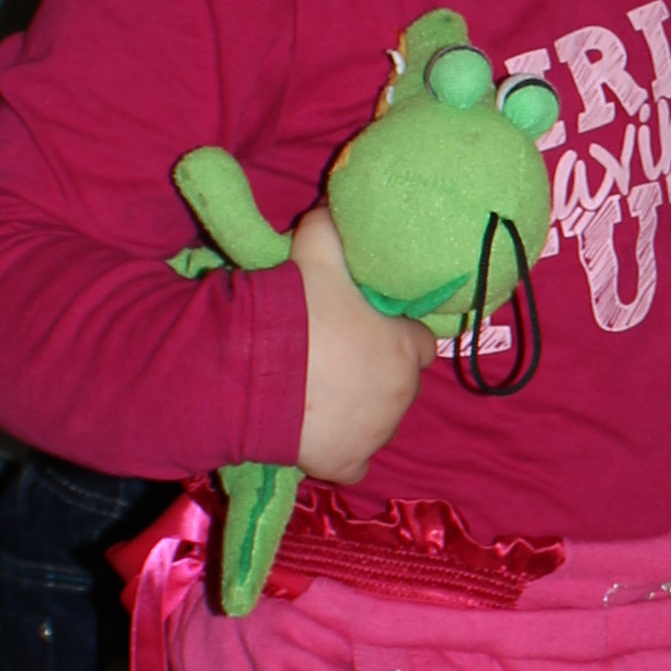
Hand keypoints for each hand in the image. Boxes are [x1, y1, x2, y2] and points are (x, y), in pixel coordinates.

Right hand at [292, 199, 433, 481]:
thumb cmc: (295, 312)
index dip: (392, 335)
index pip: (418, 342)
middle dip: (376, 373)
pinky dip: (341, 452)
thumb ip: (330, 229)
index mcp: (404, 349)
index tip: (365, 329)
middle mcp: (402, 396)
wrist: (252, 375)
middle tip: (336, 360)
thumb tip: (335, 206)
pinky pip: (354, 463)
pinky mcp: (346, 464)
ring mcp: (375, 434)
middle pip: (399, 384)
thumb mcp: (314, 253)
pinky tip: (317, 437)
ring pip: (377, 421)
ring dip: (358, 409)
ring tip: (319, 394)